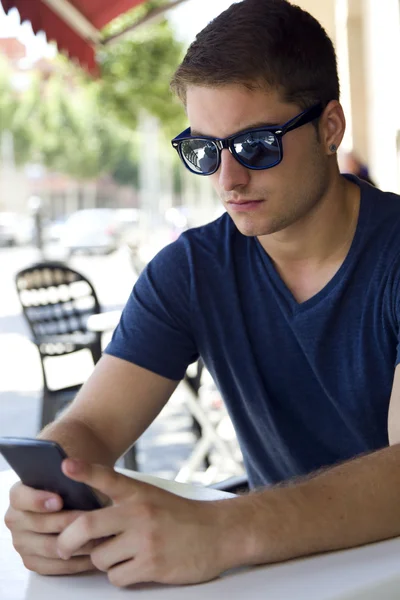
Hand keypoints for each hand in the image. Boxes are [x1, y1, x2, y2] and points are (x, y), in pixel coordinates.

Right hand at [5, 482, 97, 574]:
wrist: (73, 504)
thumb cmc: (72, 488)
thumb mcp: (69, 477)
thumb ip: (69, 474)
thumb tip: (77, 473)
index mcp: (18, 495)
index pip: (20, 497)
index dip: (38, 500)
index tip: (60, 500)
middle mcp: (15, 520)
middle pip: (39, 525)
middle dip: (67, 523)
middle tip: (91, 521)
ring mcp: (22, 543)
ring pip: (49, 548)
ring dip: (75, 544)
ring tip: (99, 537)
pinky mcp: (32, 561)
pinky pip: (53, 566)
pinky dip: (76, 562)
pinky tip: (94, 555)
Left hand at [57, 459, 237, 586]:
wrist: (219, 532)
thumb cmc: (181, 516)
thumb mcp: (153, 497)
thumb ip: (122, 504)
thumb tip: (84, 522)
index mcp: (139, 492)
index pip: (107, 477)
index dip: (84, 471)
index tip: (65, 465)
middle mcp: (140, 512)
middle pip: (87, 526)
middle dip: (67, 541)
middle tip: (63, 547)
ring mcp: (146, 539)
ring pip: (100, 558)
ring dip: (103, 561)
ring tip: (120, 554)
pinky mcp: (153, 564)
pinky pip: (117, 577)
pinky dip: (120, 575)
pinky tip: (135, 565)